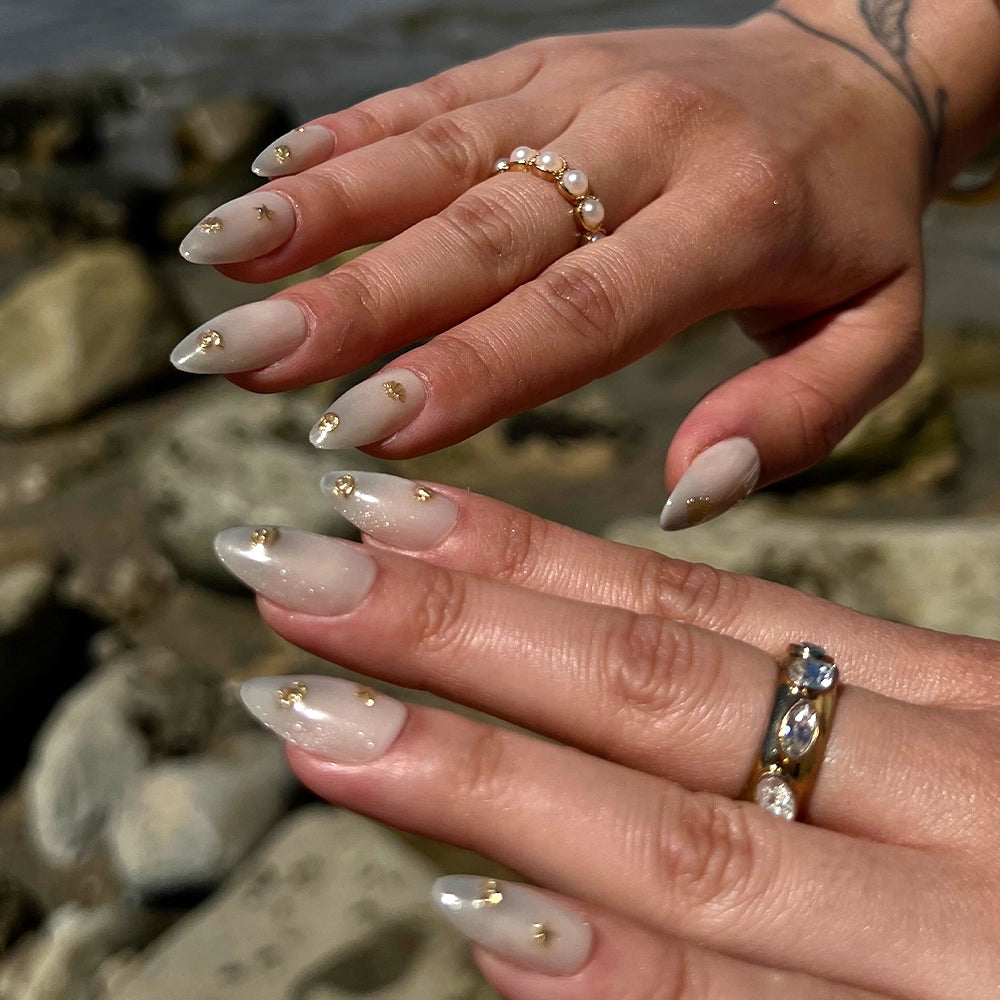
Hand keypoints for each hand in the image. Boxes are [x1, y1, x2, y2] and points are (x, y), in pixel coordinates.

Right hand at [169, 11, 944, 525]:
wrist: (845, 79)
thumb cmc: (849, 234)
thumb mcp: (874, 338)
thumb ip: (794, 420)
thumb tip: (685, 487)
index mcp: (732, 220)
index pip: (581, 310)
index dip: (470, 368)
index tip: (362, 430)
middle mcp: (644, 142)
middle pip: (481, 231)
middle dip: (355, 303)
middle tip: (241, 360)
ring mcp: (581, 90)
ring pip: (435, 152)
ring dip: (318, 211)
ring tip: (219, 264)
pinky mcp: (542, 64)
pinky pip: (435, 98)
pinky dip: (348, 139)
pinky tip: (268, 180)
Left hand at [215, 471, 999, 997]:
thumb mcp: (967, 767)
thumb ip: (820, 727)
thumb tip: (602, 744)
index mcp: (941, 714)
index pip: (696, 612)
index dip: (527, 560)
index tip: (388, 510)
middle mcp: (944, 796)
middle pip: (662, 691)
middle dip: (461, 629)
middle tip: (298, 572)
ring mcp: (947, 935)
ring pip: (687, 836)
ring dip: (489, 776)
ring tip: (324, 715)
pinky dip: (636, 985)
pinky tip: (486, 926)